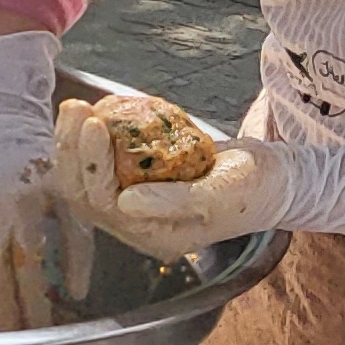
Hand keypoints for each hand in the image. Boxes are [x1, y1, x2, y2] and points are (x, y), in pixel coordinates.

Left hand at [52, 107, 344, 258]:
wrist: (271, 178)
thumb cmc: (252, 187)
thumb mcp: (220, 193)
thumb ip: (176, 201)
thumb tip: (125, 204)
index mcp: (155, 238)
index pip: (106, 203)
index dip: (92, 163)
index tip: (94, 122)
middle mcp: (138, 227)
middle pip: (86, 192)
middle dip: (73, 149)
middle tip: (76, 107)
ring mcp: (135, 205)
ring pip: (87, 177)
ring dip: (74, 142)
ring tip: (75, 106)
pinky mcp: (137, 182)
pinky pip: (102, 163)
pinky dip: (90, 138)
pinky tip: (92, 111)